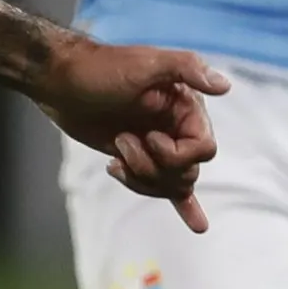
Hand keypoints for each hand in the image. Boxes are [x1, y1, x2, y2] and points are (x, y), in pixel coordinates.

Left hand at [30, 39, 229, 233]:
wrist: (62, 79)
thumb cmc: (101, 68)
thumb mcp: (146, 63)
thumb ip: (187, 68)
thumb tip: (225, 85)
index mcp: (186, 106)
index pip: (204, 149)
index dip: (176, 154)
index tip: (149, 138)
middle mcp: (177, 127)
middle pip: (187, 172)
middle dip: (153, 167)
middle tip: (122, 142)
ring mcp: (158, 144)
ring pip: (170, 185)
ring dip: (140, 177)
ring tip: (116, 153)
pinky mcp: (139, 158)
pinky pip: (168, 186)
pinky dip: (184, 205)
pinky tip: (197, 225)